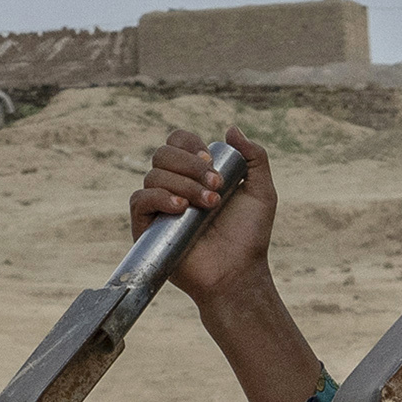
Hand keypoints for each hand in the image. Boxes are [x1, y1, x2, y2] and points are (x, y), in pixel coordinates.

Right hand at [129, 134, 276, 304]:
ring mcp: (158, 207)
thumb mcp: (261, 192)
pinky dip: (159, 198)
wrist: (237, 273)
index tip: (212, 162)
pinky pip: (140, 200)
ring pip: (154, 175)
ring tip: (209, 204)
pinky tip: (181, 208)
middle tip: (216, 185)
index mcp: (194, 174)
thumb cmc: (249, 237)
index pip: (178, 142)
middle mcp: (173, 186)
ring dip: (184, 184)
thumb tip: (230, 128)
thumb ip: (254, 157)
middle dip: (190, 165)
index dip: (190, 145)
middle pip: (163, 154)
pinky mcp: (146, 228)